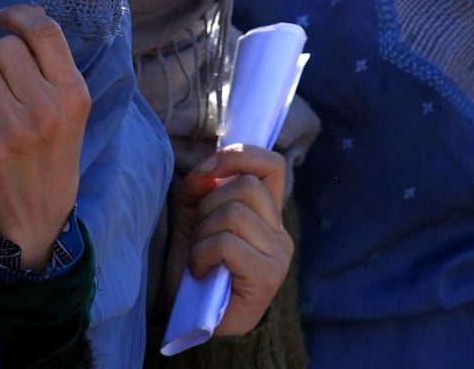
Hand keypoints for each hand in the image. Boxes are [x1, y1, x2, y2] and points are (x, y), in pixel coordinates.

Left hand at [0, 5, 90, 270]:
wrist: (39, 221)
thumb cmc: (53, 157)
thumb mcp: (71, 113)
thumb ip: (53, 68)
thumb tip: (24, 16)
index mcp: (74, 96)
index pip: (44, 32)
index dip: (19, 15)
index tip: (4, 18)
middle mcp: (47, 109)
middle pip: (4, 49)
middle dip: (0, 62)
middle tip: (6, 90)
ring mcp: (14, 130)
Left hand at [164, 144, 292, 336]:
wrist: (194, 317)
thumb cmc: (196, 263)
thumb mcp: (193, 216)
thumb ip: (200, 187)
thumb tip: (206, 172)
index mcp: (267, 214)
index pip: (271, 165)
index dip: (240, 156)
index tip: (208, 170)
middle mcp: (280, 232)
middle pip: (247, 187)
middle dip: (208, 204)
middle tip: (200, 234)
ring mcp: (278, 255)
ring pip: (235, 214)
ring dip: (202, 233)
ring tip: (200, 256)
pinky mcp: (267, 276)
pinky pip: (227, 243)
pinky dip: (202, 254)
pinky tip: (200, 271)